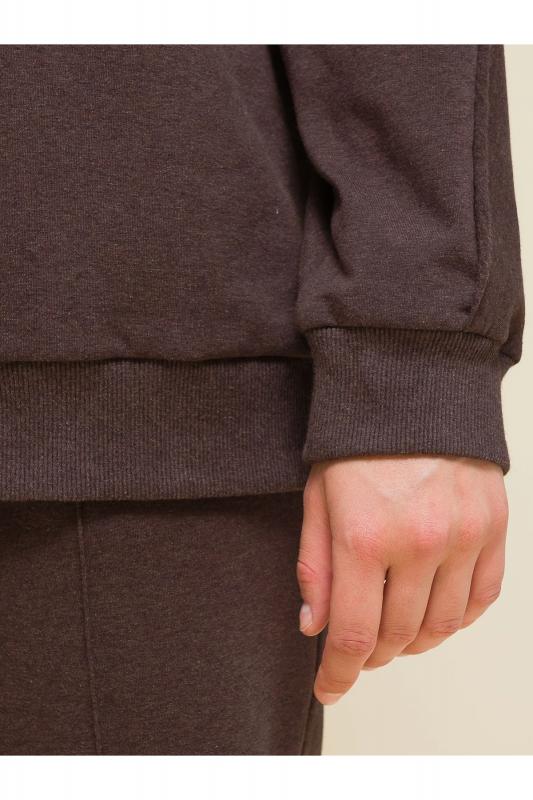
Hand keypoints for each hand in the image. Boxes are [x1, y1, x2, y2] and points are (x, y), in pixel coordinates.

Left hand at [297, 455, 507, 704]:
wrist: (414, 388)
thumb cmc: (358, 442)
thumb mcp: (318, 496)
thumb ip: (315, 565)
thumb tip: (314, 627)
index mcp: (365, 535)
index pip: (352, 633)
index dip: (338, 673)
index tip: (328, 688)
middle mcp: (419, 542)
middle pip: (397, 636)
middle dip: (371, 654)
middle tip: (357, 649)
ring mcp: (464, 537)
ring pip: (443, 626)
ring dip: (414, 642)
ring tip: (394, 632)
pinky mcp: (494, 528)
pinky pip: (482, 598)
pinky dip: (458, 618)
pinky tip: (435, 611)